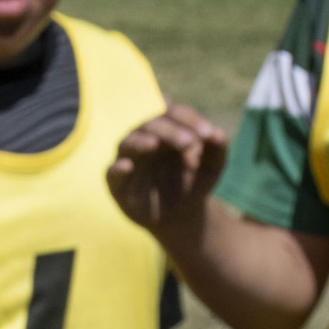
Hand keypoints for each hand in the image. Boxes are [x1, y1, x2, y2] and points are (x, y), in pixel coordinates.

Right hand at [107, 105, 230, 242]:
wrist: (182, 215)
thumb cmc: (195, 183)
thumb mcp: (213, 167)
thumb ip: (217, 148)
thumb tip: (217, 133)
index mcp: (167, 130)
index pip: (173, 113)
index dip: (190, 119)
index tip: (207, 134)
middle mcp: (145, 140)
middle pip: (151, 124)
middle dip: (170, 131)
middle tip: (189, 143)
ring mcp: (130, 160)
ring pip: (128, 142)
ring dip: (141, 141)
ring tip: (154, 143)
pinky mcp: (118, 184)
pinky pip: (111, 172)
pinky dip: (117, 168)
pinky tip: (127, 166)